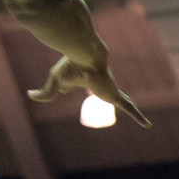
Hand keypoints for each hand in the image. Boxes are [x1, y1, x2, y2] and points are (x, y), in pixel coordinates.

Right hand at [28, 55, 151, 127]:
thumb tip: (30, 96)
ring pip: (119, 99)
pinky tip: (148, 125)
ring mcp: (107, 89)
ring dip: (125, 104)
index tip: (62, 89)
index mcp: (79, 78)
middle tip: (110, 99)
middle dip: (105, 95)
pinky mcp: (114, 94)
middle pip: (101, 91)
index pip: (72, 84)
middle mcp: (95, 82)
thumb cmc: (70, 64)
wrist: (86, 53)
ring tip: (134, 111)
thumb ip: (45, 91)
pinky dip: (138, 117)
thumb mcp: (54, 80)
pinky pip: (128, 109)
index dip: (65, 87)